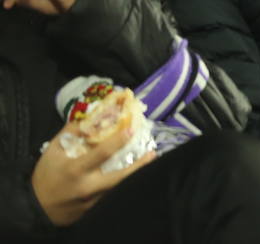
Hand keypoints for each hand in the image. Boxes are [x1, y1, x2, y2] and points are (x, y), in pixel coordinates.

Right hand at [31, 125, 154, 226]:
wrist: (37, 207)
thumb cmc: (46, 175)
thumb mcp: (52, 151)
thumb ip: (71, 133)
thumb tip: (92, 116)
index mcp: (76, 170)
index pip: (101, 154)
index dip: (118, 141)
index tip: (132, 129)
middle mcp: (87, 187)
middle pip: (120, 177)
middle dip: (139, 165)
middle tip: (153, 153)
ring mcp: (92, 201)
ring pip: (119, 188)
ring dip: (134, 175)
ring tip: (148, 161)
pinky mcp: (94, 210)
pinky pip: (112, 197)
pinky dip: (123, 186)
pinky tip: (133, 177)